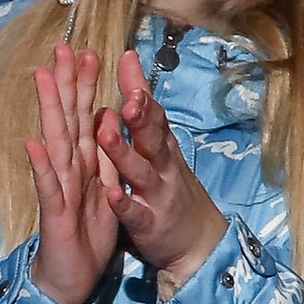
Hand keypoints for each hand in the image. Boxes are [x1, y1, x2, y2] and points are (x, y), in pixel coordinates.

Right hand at [25, 40, 121, 303]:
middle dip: (65, 83)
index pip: (84, 116)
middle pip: (66, 119)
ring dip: (48, 111)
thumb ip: (102, 155)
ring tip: (42, 77)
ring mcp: (58, 188)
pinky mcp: (54, 213)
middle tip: (63, 47)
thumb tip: (103, 119)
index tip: (88, 51)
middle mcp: (67, 169)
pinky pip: (48, 187)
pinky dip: (41, 166)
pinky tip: (33, 144)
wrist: (71, 279)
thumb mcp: (103, 189)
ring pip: (54, 143)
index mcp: (82, 163)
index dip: (85, 85)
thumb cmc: (85, 236)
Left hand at [97, 51, 226, 289]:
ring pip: (139, 172)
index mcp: (161, 147)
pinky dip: (123, 204)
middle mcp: (162, 166)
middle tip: (129, 97)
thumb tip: (131, 72)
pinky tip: (110, 194)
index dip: (140, 88)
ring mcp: (156, 195)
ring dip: (124, 153)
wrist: (197, 243)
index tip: (126, 61)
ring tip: (105, 135)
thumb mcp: (161, 149)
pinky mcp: (148, 224)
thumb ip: (145, 114)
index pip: (152, 112)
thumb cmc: (171, 189)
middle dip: (140, 116)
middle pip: (152, 137)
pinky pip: (134, 213)